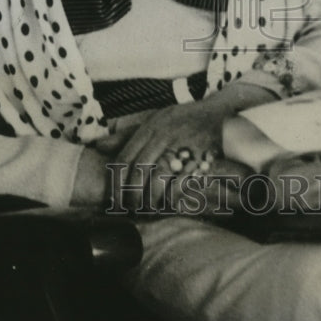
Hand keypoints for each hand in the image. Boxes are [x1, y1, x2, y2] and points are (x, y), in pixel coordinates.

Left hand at [109, 88, 266, 213]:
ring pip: (157, 178)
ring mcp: (183, 145)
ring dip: (150, 199)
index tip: (112, 199)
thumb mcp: (154, 120)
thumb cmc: (183, 118)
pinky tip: (167, 205)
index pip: (124, 158)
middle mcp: (164, 135)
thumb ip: (128, 135)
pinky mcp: (200, 157)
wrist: (220, 111)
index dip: (115, 183)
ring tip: (146, 210)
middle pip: (138, 170)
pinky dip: (171, 198)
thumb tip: (99, 147)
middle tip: (127, 210)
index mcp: (150, 126)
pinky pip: (181, 183)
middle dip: (130, 195)